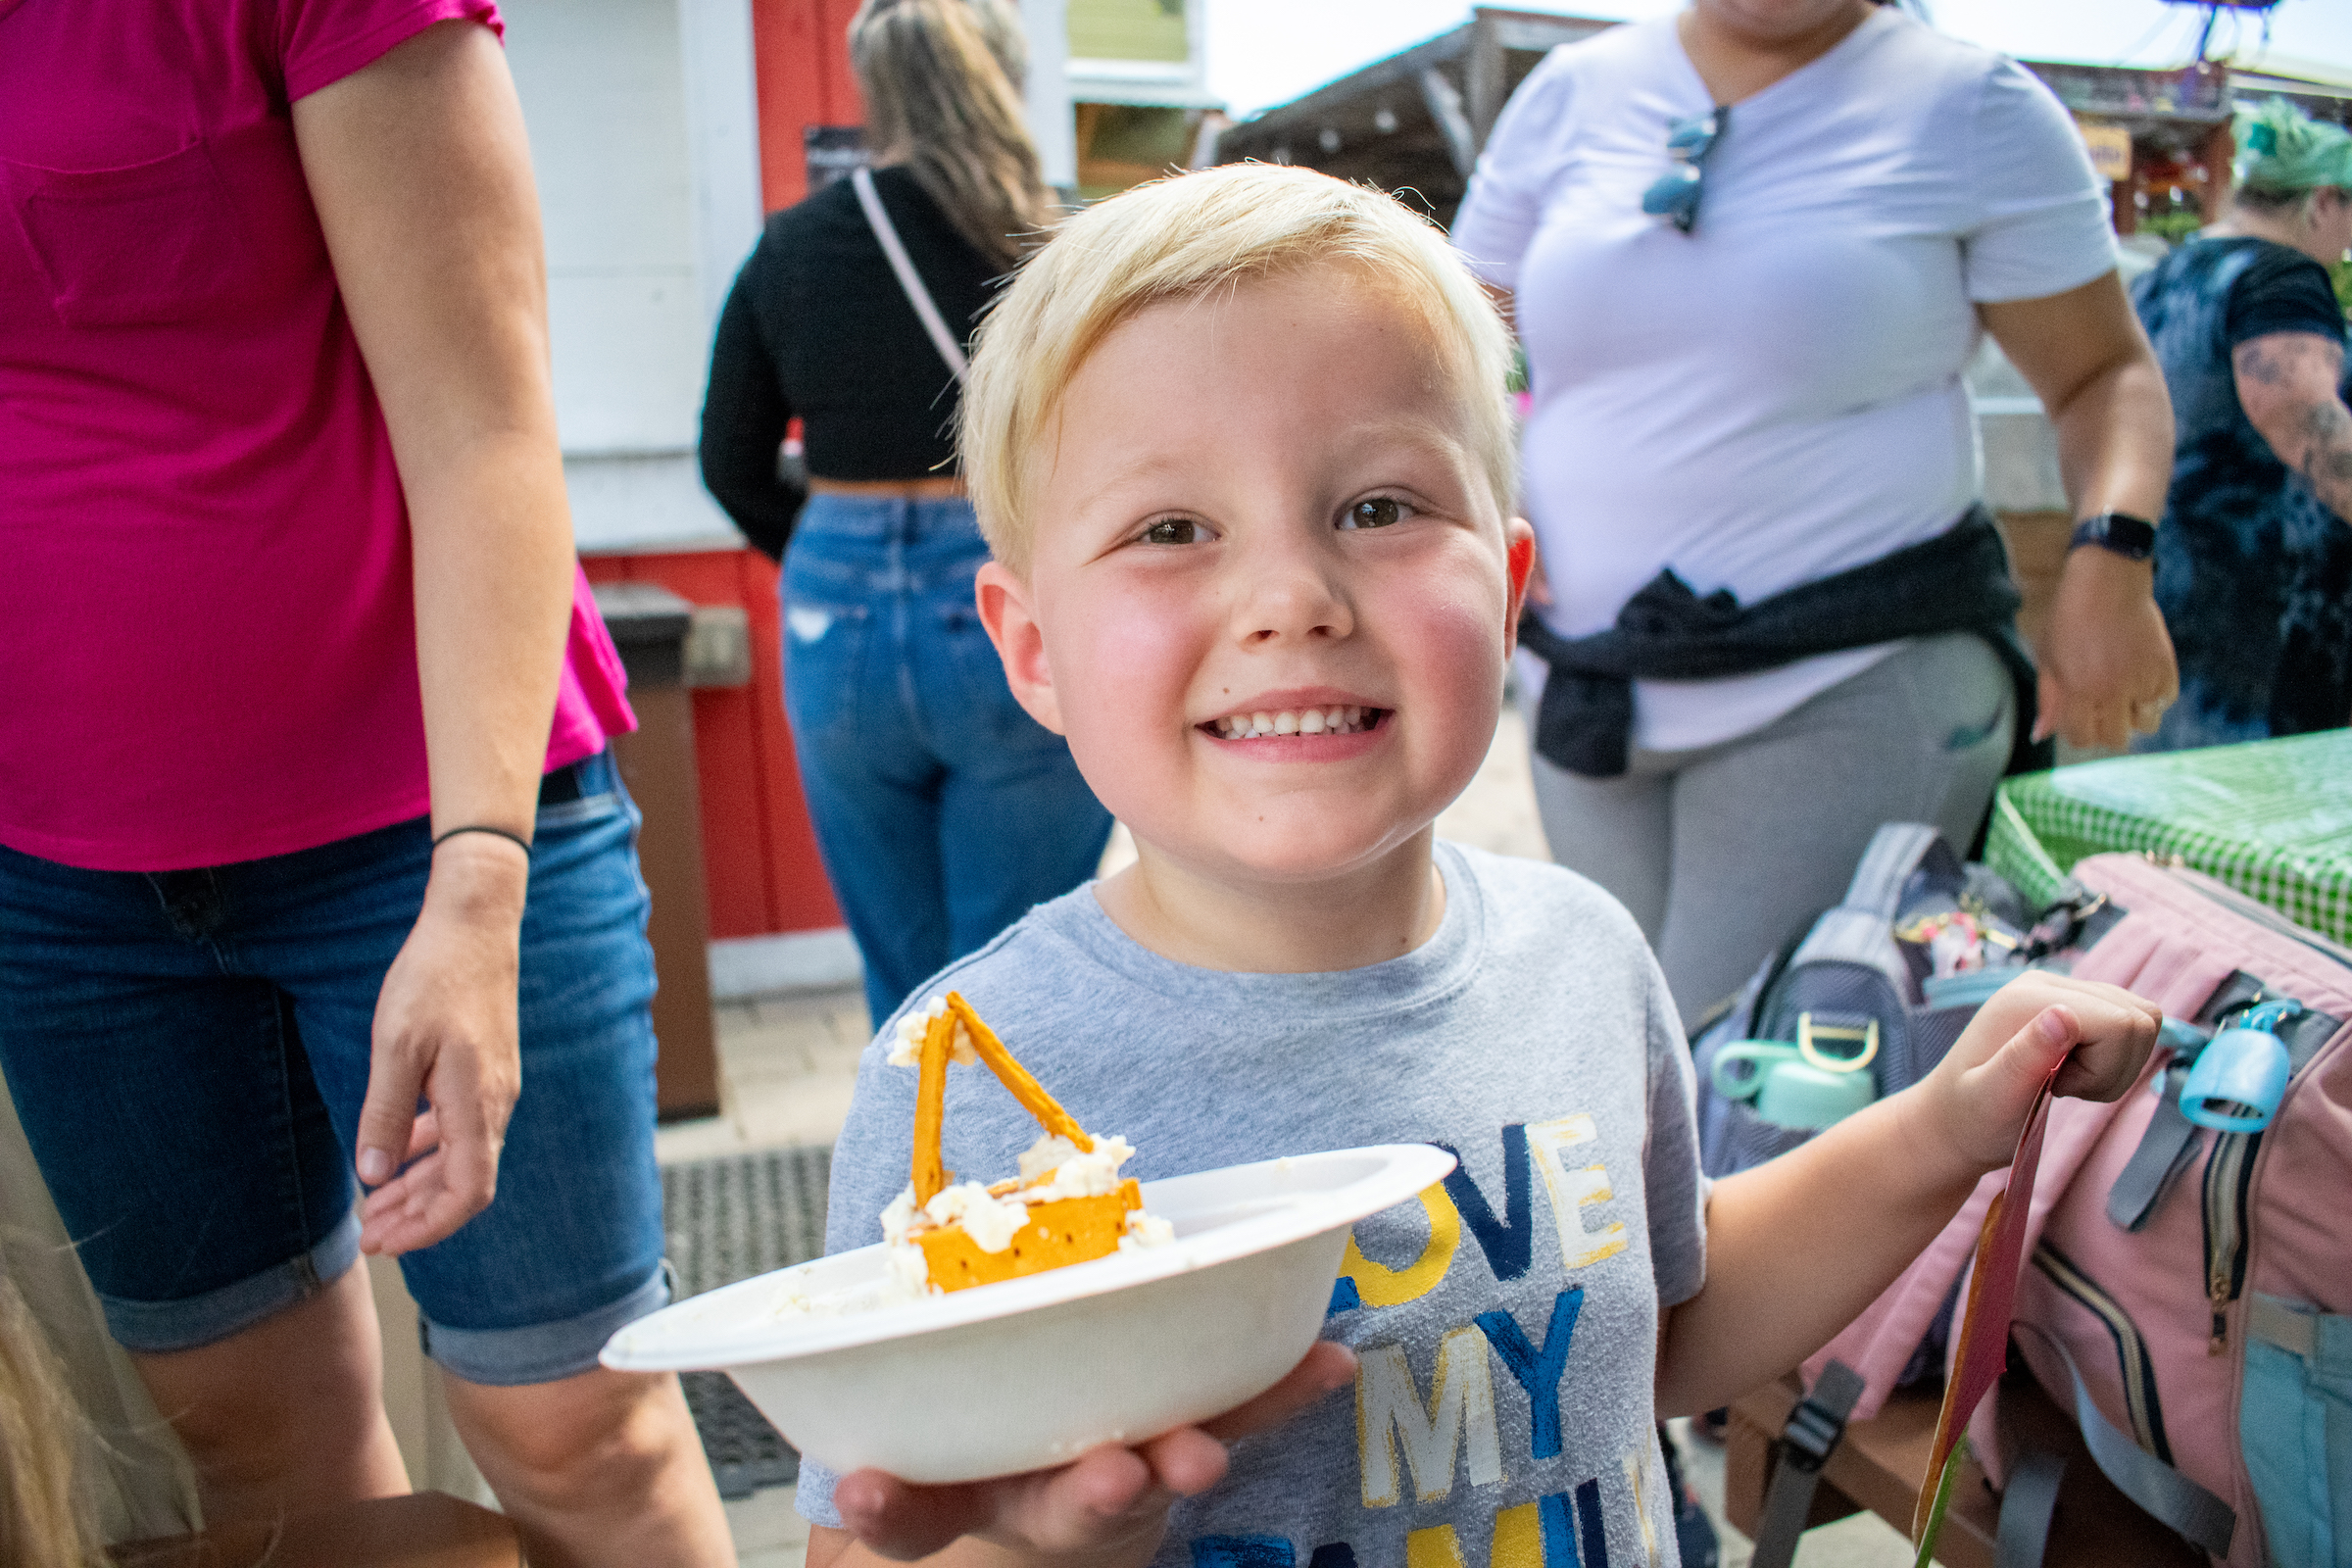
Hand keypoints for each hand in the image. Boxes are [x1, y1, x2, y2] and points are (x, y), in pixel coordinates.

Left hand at [355, 833, 529, 1254]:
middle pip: (463, 1185)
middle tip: (368, 1236)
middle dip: (416, 1218)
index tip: (387, 1243)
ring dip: (418, 1189)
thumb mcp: (396, 1044)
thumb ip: (386, 1113)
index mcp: (477, 1103)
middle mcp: (493, 1103)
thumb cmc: (434, 978)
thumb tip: (374, 1174)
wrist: (474, 924)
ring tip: (374, 1207)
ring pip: (460, 1159)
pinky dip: (426, 1153)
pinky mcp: (483, 1073)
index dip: (429, 1228)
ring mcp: (492, 1089)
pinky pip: (459, 1130)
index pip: (466, 1192)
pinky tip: (394, 1155)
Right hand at [828, 1341, 1357, 1565]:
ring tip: (1203, 1454)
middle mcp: (1043, 1493)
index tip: (869, 1489)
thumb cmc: (983, 1411)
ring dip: (1185, 1459)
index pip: (915, 1509)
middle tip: (1115, 1473)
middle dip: (1088, 1491)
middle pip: (1058, 1506)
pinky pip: (1242, 1418)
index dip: (889, 1503)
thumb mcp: (937, 1391)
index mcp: (961, 1484)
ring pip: (1155, 1478)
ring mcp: (1124, 1470)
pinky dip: (1285, 1389)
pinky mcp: (1191, 1440)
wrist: (1061, 1483)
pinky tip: (1331, 1362)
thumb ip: (913, 1341)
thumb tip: (870, 1253)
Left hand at [1904, 972, 2160, 1173]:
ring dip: (2116, 1066)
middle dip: (2113, 1068)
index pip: (2121, 1021)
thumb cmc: (1970, 1118)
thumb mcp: (1992, 1097)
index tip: (2058, 1087)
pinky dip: (2116, 1063)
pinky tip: (2073, 1076)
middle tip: (2063, 1087)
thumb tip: (2064, 1013)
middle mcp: (2047, 983)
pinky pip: (2133, 1027)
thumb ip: (2025, 1056)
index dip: (2104, 1068)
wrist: (1951, 1121)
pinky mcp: (2076, 1008)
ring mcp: (2064, 992)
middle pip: (2141, 1018)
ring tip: (2065, 1083)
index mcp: (2025, 999)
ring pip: (2144, 1020)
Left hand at [2033, 548, 2177, 749]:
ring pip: (2145, 725)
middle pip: (2115, 739)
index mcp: (2078, 691)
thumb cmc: (2070, 616)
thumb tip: (2041, 734)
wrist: (2107, 581)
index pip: (2082, 738)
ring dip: (2133, 716)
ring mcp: (2141, 681)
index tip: (2079, 717)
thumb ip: (2048, 699)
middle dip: (2106, 729)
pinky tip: (2140, 679)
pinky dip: (2154, 697)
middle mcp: (2111, 692)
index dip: (2078, 732)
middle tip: (2101, 708)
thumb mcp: (2048, 657)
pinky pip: (2164, 701)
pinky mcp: (2165, 668)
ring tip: (2123, 694)